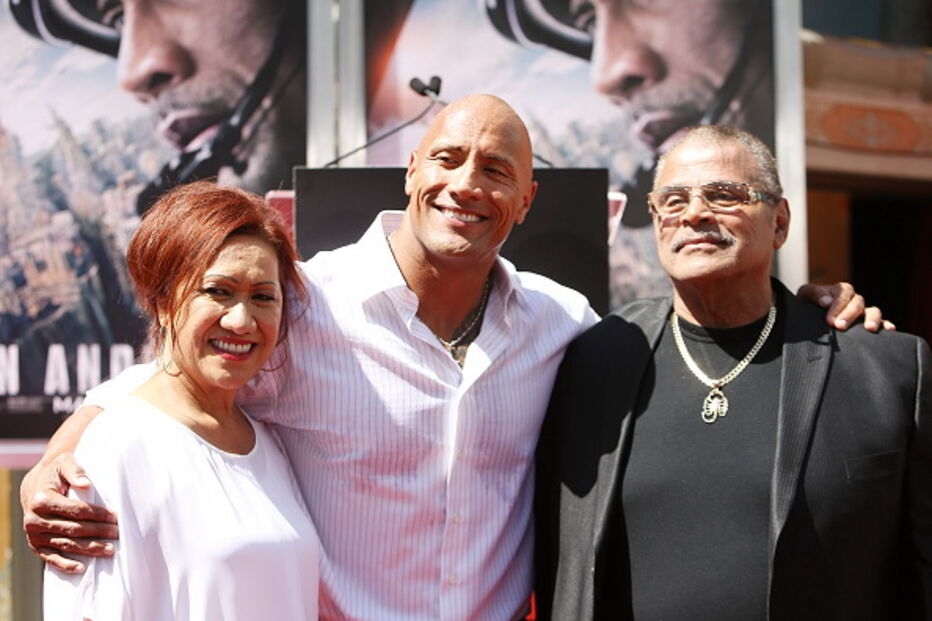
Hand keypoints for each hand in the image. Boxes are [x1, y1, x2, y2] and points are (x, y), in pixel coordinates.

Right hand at [21, 453, 117, 572]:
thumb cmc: (56, 473)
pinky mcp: (35, 545)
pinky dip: (65, 565)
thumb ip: (75, 471)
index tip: (115, 516)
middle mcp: (34, 520)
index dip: (97, 514)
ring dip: (89, 549)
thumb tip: (86, 484)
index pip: (76, 511)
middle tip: (118, 533)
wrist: (35, 486)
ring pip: (67, 544)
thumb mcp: (64, 463)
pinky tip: (82, 568)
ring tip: (110, 550)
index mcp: (41, 499)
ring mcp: (34, 535)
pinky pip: (51, 558)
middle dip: (98, 532)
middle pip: (74, 529)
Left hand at [797, 282, 895, 331]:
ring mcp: (863, 311)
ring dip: (872, 318)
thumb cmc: (808, 304)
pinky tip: (890, 330)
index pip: (843, 294)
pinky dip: (886, 324)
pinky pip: (882, 322)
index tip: (829, 320)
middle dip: (849, 315)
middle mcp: (854, 300)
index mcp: (840, 290)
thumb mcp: (806, 295)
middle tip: (840, 326)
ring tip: (869, 329)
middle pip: (857, 303)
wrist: (810, 316)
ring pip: (873, 311)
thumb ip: (815, 294)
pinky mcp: (868, 323)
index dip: (837, 306)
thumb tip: (827, 302)